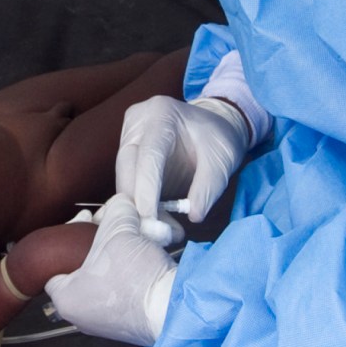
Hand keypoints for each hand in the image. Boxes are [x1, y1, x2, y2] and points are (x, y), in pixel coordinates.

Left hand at [44, 196, 176, 346]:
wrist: (173, 310)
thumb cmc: (136, 278)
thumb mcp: (120, 230)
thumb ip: (115, 210)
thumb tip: (120, 203)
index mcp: (66, 298)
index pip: (56, 260)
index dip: (70, 233)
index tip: (87, 220)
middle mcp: (81, 315)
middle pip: (84, 264)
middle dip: (101, 241)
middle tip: (113, 227)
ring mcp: (106, 322)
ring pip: (107, 275)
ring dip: (120, 253)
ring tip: (135, 237)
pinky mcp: (129, 323)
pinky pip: (124, 289)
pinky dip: (132, 270)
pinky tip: (145, 255)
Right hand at [115, 95, 250, 244]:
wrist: (213, 126)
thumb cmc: (218, 139)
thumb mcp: (222, 160)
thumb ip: (208, 187)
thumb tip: (193, 215)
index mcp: (162, 114)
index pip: (149, 154)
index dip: (146, 187)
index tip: (149, 217)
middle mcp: (138, 121)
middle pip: (127, 166)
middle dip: (137, 202)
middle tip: (155, 232)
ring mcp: (128, 134)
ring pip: (123, 176)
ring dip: (136, 206)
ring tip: (159, 230)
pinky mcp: (126, 150)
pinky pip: (126, 179)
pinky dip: (137, 202)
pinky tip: (153, 220)